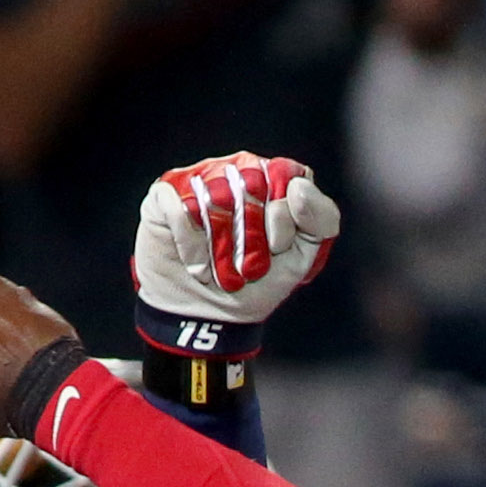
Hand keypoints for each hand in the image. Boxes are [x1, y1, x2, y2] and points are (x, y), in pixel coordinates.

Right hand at [133, 153, 341, 327]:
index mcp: (272, 177)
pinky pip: (180, 208)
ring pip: (216, 196)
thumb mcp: (303, 256)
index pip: (287, 173)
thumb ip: (321, 218)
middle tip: (249, 266)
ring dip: (224, 247)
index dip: (284, 215)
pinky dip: (192, 245)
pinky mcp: (164, 198)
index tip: (277, 248)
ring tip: (223, 272)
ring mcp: (198, 180)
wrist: (210, 316)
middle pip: (252, 182)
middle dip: (254, 235)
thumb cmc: (256, 282)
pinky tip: (198, 267)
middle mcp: (234, 170)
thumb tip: (298, 187)